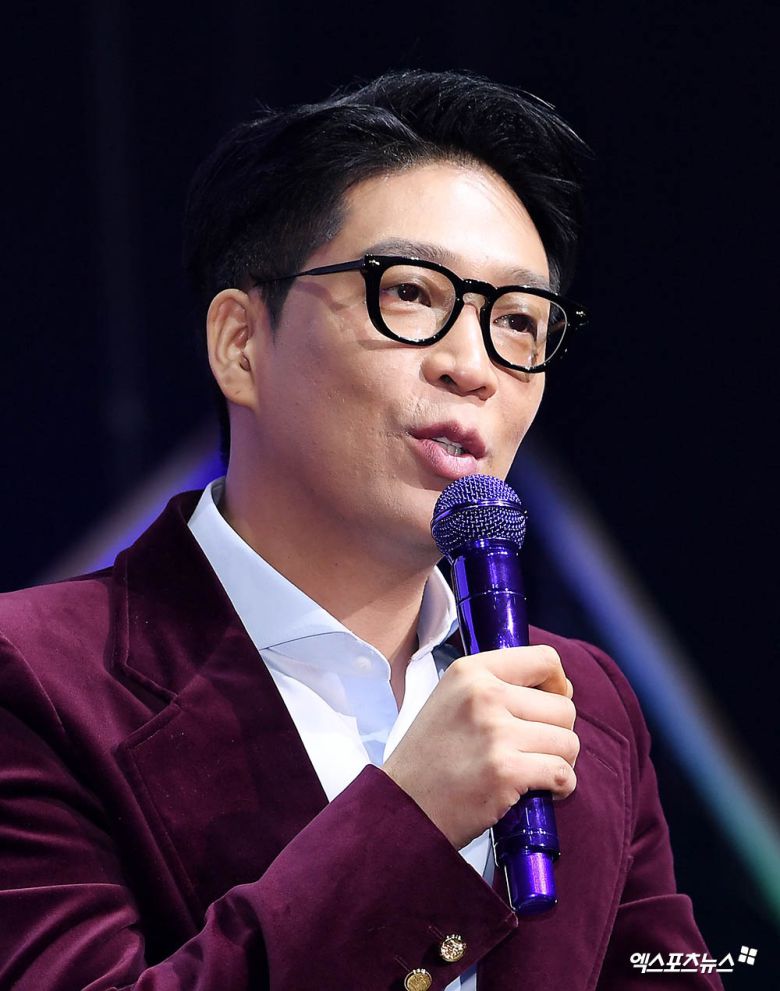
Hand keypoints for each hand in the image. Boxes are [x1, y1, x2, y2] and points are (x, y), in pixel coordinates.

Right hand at [382, 645, 577, 849]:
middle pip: (563, 707)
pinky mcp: (505, 771)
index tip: (548, 706)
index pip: (545, 659)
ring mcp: (495, 732)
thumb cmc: (431, 757)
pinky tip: (542, 791)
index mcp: (470, 671)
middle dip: (557, 733)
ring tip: (535, 771)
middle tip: (533, 751)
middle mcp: (483, 694)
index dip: (557, 685)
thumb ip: (499, 687)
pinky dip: (562, 786)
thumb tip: (562, 689)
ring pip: (568, 742)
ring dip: (561, 761)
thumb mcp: (453, 700)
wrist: (402, 807)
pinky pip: (563, 773)